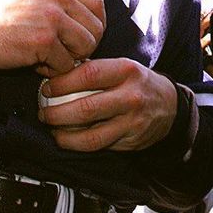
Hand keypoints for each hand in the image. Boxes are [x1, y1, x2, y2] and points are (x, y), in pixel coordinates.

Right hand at [0, 0, 104, 74]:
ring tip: (47, 58)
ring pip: (85, 48)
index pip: (98, 5)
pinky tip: (35, 65)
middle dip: (82, 47)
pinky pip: (66, 65)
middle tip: (61, 52)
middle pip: (96, 29)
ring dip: (69, 59)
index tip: (80, 38)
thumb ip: (60, 5)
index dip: (93, 26)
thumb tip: (88, 24)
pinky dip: (52, 71)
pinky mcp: (43, 41)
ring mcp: (51, 19)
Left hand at [40, 58, 177, 150]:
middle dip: (56, 113)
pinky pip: (98, 147)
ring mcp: (132, 122)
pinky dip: (77, 144)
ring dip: (63, 135)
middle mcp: (130, 97)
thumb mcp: (121, 66)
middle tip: (43, 112)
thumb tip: (52, 72)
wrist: (169, 105)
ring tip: (52, 129)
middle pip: (85, 109)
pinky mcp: (131, 142)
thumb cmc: (136, 83)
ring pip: (90, 136)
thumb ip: (93, 69)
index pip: (87, 75)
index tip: (47, 88)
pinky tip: (67, 138)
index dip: (61, 83)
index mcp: (126, 71)